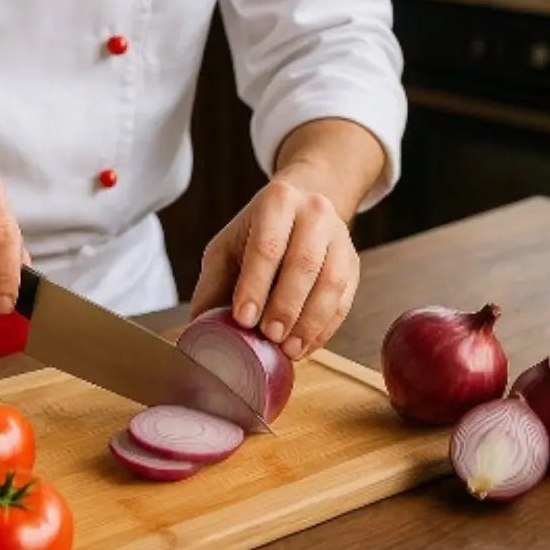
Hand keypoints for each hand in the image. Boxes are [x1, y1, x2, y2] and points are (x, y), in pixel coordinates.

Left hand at [188, 178, 358, 359]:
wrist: (302, 206)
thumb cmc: (257, 232)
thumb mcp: (228, 246)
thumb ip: (213, 284)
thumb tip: (196, 330)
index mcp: (277, 201)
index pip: (267, 245)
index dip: (255, 284)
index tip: (244, 318)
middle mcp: (314, 213)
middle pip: (304, 262)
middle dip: (286, 305)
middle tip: (270, 335)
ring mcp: (339, 237)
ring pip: (331, 282)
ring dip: (310, 321)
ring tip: (289, 348)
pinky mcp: (353, 262)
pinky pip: (345, 298)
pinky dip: (326, 327)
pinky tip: (306, 344)